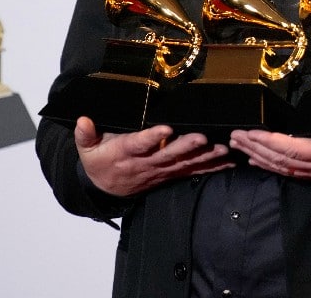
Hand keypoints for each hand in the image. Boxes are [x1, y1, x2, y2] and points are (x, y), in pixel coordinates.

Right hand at [74, 118, 232, 196]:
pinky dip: (210, 167)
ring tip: (221, 149)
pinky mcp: (170, 174)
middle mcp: (145, 163)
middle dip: (186, 147)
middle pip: (167, 155)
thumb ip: (85, 135)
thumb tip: (83, 120)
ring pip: (184, 164)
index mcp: (125, 153)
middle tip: (202, 138)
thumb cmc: (99, 160)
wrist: (105, 188)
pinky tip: (227, 162)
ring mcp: (160, 170)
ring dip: (204, 158)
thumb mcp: (86, 148)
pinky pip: (191, 172)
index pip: (138, 144)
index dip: (151, 138)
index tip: (165, 129)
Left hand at [228, 120, 310, 198]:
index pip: (294, 148)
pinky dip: (273, 165)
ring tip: (239, 146)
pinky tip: (262, 161)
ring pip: (282, 167)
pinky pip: (290, 172)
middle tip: (234, 137)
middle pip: (281, 158)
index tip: (251, 133)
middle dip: (255, 147)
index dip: (271, 142)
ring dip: (259, 156)